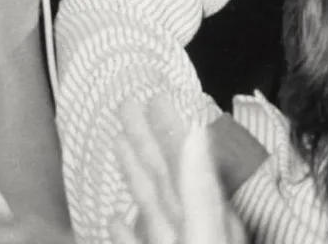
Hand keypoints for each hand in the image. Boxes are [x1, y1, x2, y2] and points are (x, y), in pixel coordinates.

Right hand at [113, 96, 247, 243]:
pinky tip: (115, 217)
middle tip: (127, 105)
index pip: (188, 163)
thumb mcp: (204, 233)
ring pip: (154, 207)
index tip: (157, 97)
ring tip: (118, 141)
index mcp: (212, 219)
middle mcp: (198, 230)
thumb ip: (199, 188)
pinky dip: (127, 231)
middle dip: (148, 142)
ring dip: (136, 174)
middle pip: (168, 179)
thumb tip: (197, 133)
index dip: (172, 130)